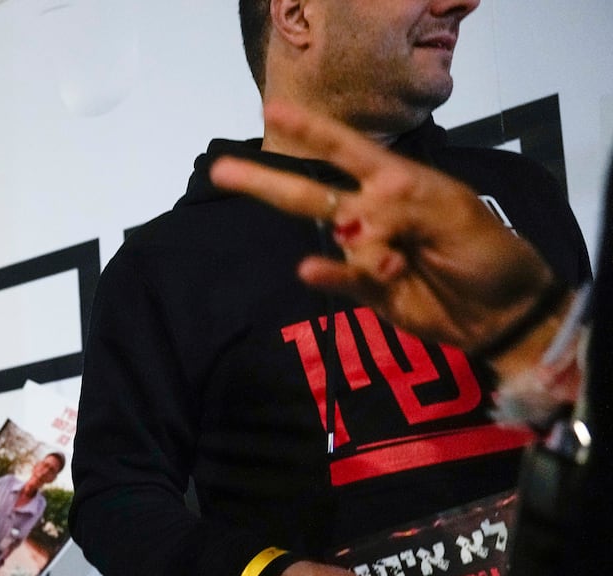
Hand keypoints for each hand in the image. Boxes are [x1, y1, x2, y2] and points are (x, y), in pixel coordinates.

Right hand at [208, 101, 563, 354]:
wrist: (503, 312)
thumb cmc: (489, 253)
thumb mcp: (455, 216)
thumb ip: (403, 209)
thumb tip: (353, 221)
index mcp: (401, 183)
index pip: (349, 152)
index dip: (313, 132)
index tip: (273, 112)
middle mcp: (376, 213)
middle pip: (314, 194)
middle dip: (269, 183)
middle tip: (222, 171)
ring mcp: (368, 254)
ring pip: (337, 241)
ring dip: (361, 253)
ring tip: (399, 270)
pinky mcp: (366, 292)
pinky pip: (339, 278)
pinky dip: (326, 274)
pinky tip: (311, 270)